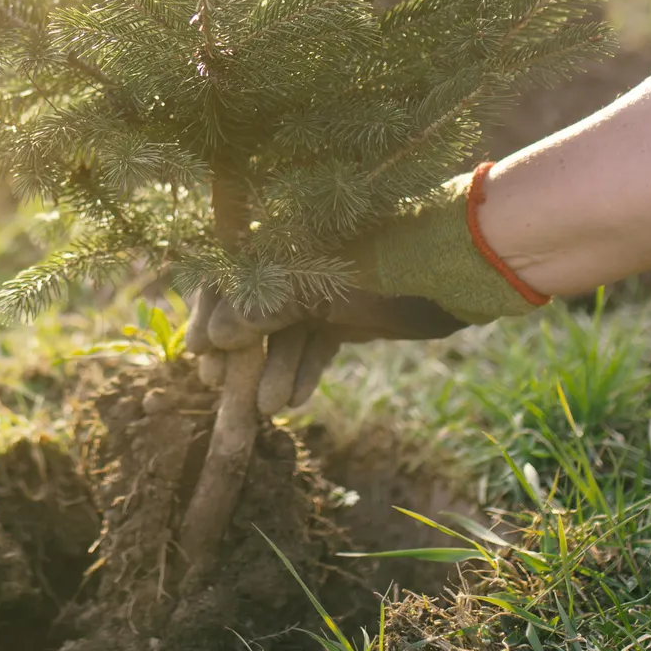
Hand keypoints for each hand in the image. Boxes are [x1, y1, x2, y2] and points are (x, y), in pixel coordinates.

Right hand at [183, 282, 468, 414]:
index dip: (208, 312)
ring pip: (282, 334)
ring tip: (266, 409)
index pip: (229, 274)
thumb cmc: (380, 266)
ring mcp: (320, 290)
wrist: (453, 269)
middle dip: (237, 352)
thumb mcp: (317, 291)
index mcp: (283, 241)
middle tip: (220, 389)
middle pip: (250, 309)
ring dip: (271, 370)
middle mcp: (296, 262)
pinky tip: (293, 400)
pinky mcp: (345, 316)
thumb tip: (213, 339)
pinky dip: (303, 370)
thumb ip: (263, 310)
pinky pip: (313, 345)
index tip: (198, 354)